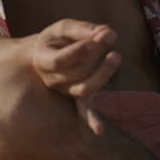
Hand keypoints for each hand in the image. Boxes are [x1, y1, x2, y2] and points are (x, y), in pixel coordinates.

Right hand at [29, 19, 121, 135]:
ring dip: (102, 74)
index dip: (78, 51)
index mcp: (43, 60)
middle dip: (94, 56)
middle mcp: (52, 79)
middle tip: (107, 37)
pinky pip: (85, 110)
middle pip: (75, 73)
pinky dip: (92, 120)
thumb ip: (83, 29)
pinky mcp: (78, 96)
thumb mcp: (64, 28)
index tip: (95, 39)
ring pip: (83, 89)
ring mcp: (65, 90)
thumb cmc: (55, 39)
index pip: (60, 60)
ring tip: (116, 55)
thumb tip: (109, 33)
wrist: (45, 57)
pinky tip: (100, 132)